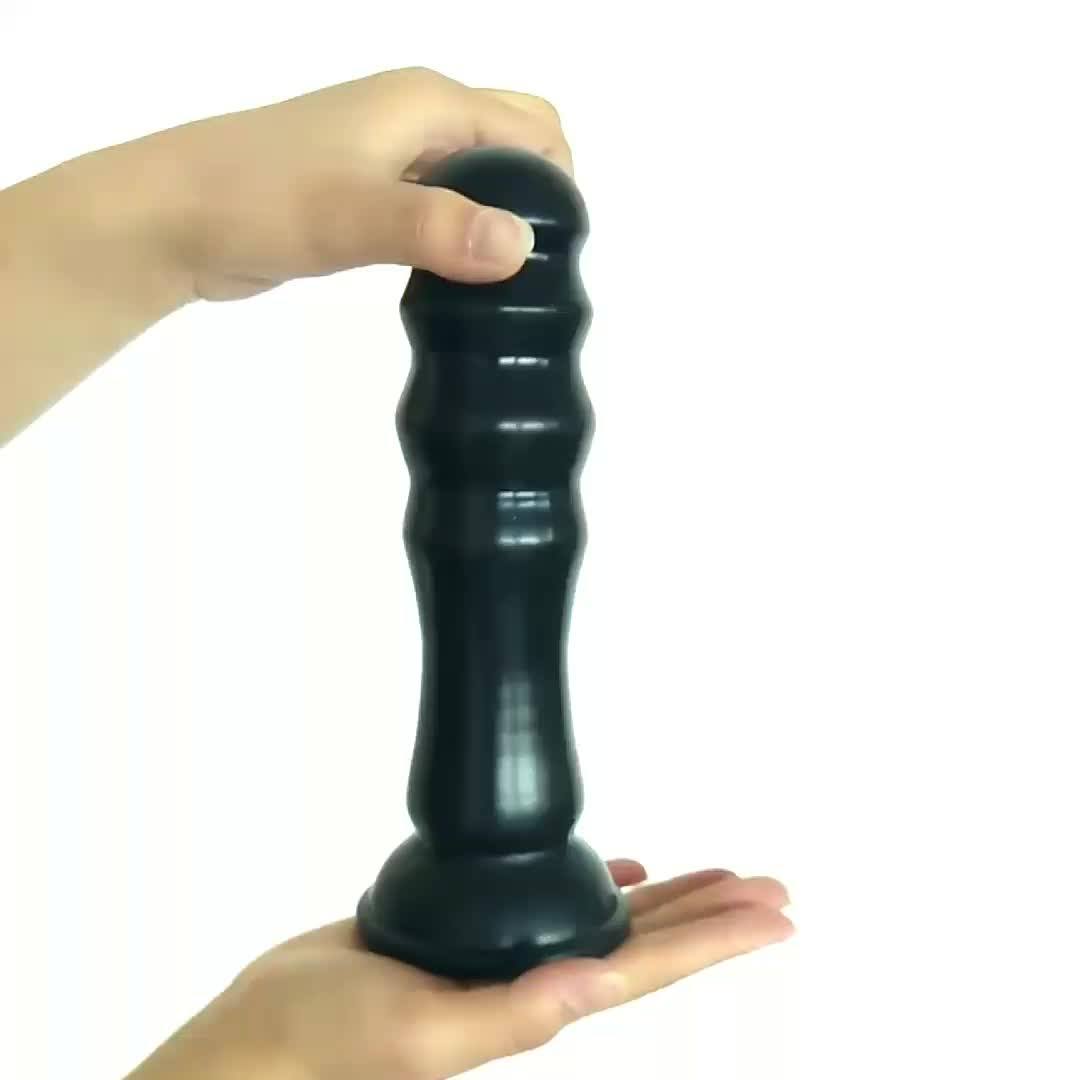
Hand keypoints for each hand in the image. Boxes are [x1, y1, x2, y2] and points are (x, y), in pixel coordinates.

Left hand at [1, 66, 569, 441]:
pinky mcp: (369, 189)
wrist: (169, 217)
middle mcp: (417, 117)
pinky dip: (462, 233)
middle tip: (535, 273)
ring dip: (501, 220)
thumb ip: (436, 227)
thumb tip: (523, 247)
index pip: (533, 130)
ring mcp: (391, 151)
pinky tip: (456, 282)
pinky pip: (441, 203)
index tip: (557, 258)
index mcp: (426, 103)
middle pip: (515, 143)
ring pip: (478, 176)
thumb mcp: (350, 216)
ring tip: (506, 288)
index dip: (558, 188)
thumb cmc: (255, 201)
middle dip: (539, 198)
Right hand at [126, 860, 792, 1079]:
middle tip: (770, 885)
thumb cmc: (329, 1046)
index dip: (718, 942)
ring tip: (716, 875)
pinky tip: (623, 871)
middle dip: (713, 912)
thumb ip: (513, 1014)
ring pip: (610, 916)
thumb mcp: (424, 1035)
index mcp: (535, 1005)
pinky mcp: (469, 929)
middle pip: (648, 942)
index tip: (774, 916)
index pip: (649, 971)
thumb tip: (594, 985)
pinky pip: (551, 899)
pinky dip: (597, 884)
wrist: (265, 1032)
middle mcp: (531, 979)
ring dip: (668, 897)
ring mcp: (503, 953)